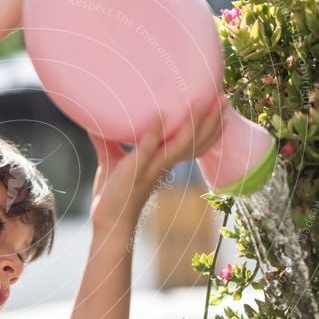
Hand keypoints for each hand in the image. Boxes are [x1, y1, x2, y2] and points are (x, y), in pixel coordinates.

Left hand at [87, 95, 226, 234]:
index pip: (192, 143)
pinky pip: (147, 149)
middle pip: (195, 142)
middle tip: (224, 98)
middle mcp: (163, 164)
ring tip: (204, 103)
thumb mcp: (110, 160)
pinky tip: (160, 115)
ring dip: (194, 124)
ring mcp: (151, 168)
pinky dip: (154, 133)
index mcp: (162, 162)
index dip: (209, 128)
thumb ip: (106, 139)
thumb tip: (93, 118)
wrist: (107, 220)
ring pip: (181, 145)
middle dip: (212, 121)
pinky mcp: (135, 171)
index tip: (219, 108)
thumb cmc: (113, 192)